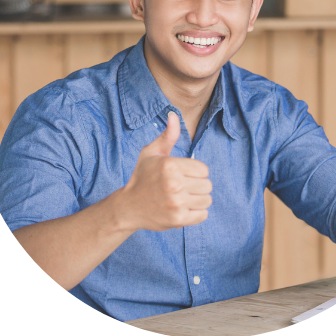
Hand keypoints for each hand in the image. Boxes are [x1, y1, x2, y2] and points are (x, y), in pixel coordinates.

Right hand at [121, 112, 211, 231]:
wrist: (128, 207)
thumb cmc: (142, 177)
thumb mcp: (151, 154)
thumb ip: (167, 136)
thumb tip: (174, 115)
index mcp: (170, 165)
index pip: (204, 169)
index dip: (194, 172)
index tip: (182, 176)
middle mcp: (174, 184)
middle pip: (207, 185)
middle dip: (197, 186)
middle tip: (181, 189)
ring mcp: (176, 203)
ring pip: (207, 200)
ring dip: (197, 200)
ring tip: (182, 199)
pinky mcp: (178, 220)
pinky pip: (203, 215)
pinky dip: (195, 213)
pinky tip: (182, 209)